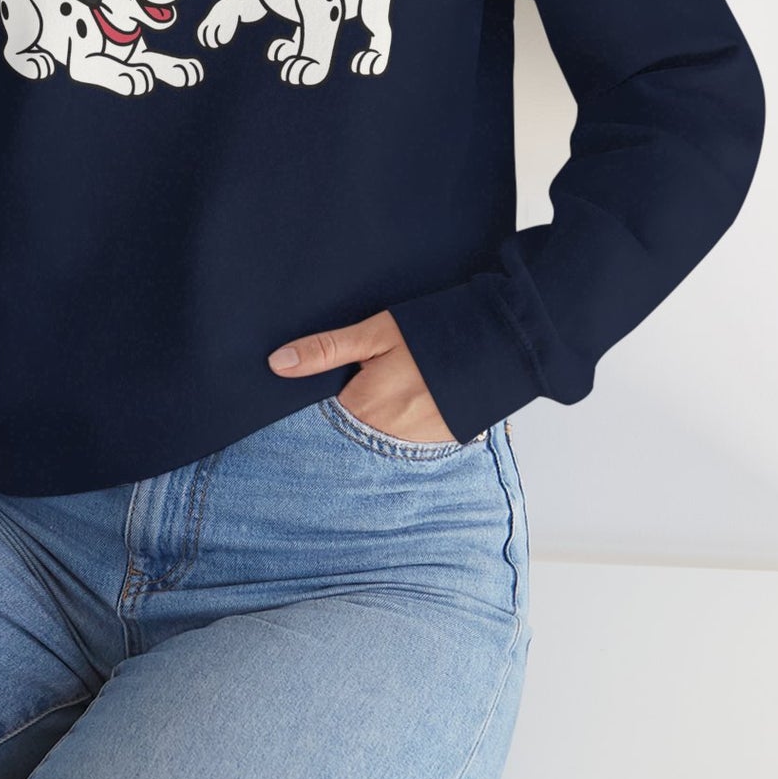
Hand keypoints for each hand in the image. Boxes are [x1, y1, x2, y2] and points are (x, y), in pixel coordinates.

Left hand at [267, 308, 457, 442]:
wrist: (500, 344)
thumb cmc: (433, 333)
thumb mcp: (375, 333)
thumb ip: (326, 350)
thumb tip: (277, 364)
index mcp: (364, 408)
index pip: (318, 422)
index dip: (310, 409)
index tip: (305, 400)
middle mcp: (385, 436)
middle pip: (346, 434)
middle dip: (339, 420)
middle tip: (355, 389)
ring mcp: (414, 446)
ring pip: (373, 441)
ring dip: (368, 426)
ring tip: (383, 396)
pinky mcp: (437, 445)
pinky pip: (401, 445)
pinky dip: (394, 430)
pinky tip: (403, 407)